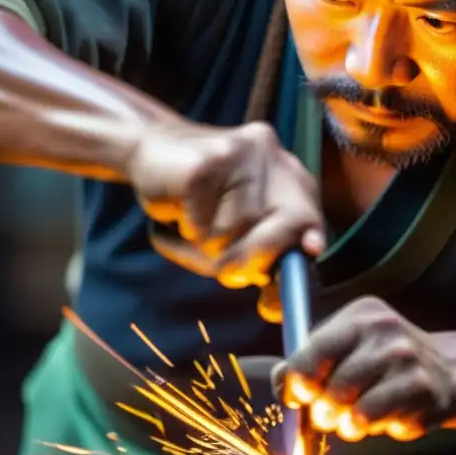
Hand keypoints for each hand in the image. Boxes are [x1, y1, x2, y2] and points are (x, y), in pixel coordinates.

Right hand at [127, 117, 323, 293]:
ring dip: (208, 246)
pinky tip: (175, 211)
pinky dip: (183, 233)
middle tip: (225, 268)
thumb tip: (273, 307)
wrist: (146, 147)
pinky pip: (202, 225)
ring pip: (238, 230)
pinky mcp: (204, 163)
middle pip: (284, 222)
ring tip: (189, 225)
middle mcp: (268, 153)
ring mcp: (238, 153)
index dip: (308, 238)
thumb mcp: (232, 228)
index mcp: (283, 169)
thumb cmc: (194, 199)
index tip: (308, 252)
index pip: (308, 212)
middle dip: (255, 256)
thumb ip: (258, 258)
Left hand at [272, 297, 455, 441]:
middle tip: (328, 415)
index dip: (296, 382)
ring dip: (344, 424)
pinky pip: (373, 421)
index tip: (297, 396)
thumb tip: (280, 382)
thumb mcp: (348, 348)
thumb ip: (310, 360)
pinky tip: (380, 419)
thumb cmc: (384, 364)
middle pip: (329, 385)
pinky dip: (367, 428)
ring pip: (350, 408)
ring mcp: (405, 357)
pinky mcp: (420, 388)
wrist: (449, 372)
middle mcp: (384, 329)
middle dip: (321, 410)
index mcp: (360, 314)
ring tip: (354, 419)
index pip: (312, 351)